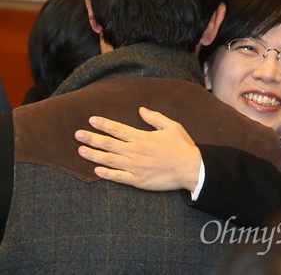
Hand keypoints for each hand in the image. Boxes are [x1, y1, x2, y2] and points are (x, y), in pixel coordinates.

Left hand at [75, 106, 201, 191]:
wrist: (191, 169)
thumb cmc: (183, 147)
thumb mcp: (172, 127)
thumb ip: (155, 118)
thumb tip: (141, 110)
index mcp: (142, 137)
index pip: (118, 129)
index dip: (103, 124)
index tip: (91, 120)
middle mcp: (135, 151)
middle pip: (108, 144)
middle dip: (91, 138)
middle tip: (77, 135)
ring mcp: (135, 167)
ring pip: (109, 160)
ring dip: (93, 155)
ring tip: (81, 150)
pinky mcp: (138, 180)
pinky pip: (118, 177)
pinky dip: (106, 174)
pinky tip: (96, 171)